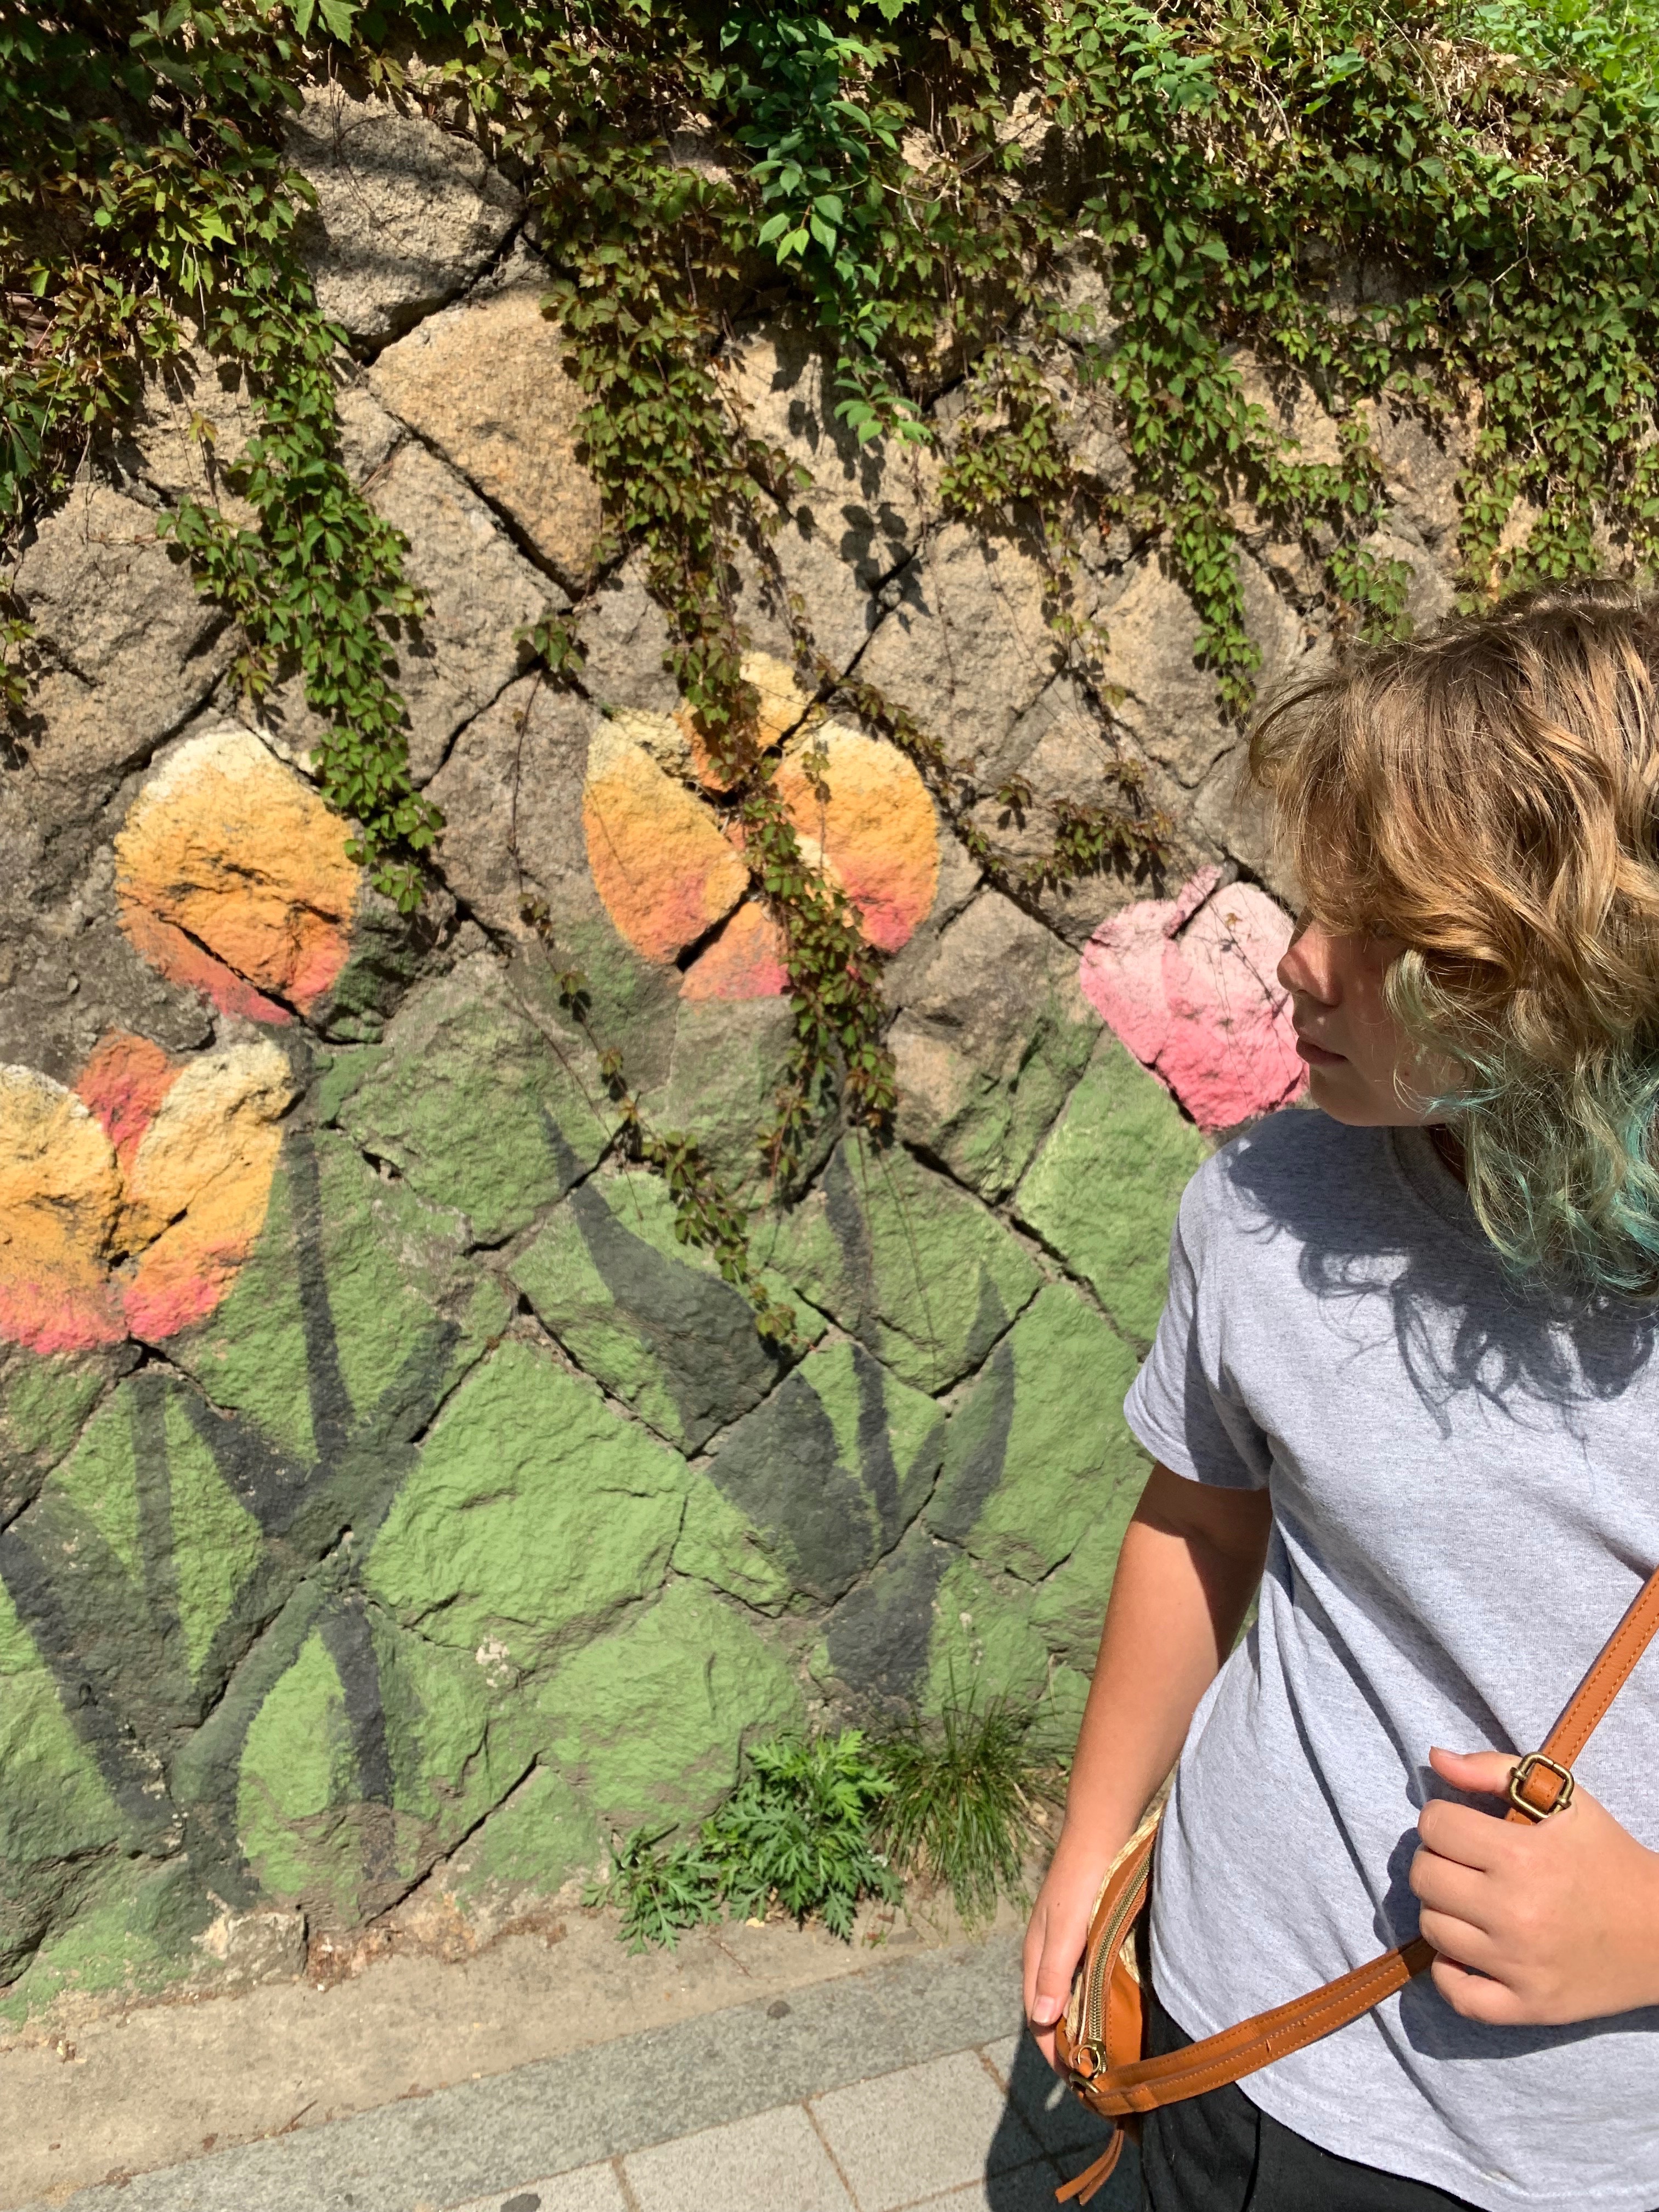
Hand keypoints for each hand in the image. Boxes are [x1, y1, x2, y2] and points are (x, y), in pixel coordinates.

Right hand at [1024, 1830, 1113, 2070]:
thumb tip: (1042, 2022)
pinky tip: (1110, 2009)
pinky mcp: (1082, 1936)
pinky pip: (1082, 1979)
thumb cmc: (1080, 1882)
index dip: (1053, 2054)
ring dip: (1080, 2027)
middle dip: (1066, 2047)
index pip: (1037, 2020)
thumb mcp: (1065, 1931)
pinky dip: (1090, 2003)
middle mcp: (1045, 1956)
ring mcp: (1064, 1945)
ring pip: (1067, 1997)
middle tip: (1095, 2080)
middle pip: (1050, 2012)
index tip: (1077, 2085)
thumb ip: (1053, 1975)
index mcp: (1035, 1959)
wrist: (1099, 1835)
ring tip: (1104, 2054)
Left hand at [1410, 1747, 1658, 2025]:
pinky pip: (1458, 1996)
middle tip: (1466, 1864)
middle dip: (1438, 1861)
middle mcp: (1516, 1912)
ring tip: (1473, 1901)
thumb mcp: (1566, 1799)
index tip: (1466, 1828)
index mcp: (1523, 1855)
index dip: (1443, 1819)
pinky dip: (1450, 1973)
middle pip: (1424, 1876)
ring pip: (1432, 1928)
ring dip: (1444, 1910)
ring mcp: (1521, 1964)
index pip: (1435, 1825)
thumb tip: (1434, 1757)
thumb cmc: (1610, 1857)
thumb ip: (1494, 1770)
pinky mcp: (1530, 2006)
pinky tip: (1465, 1951)